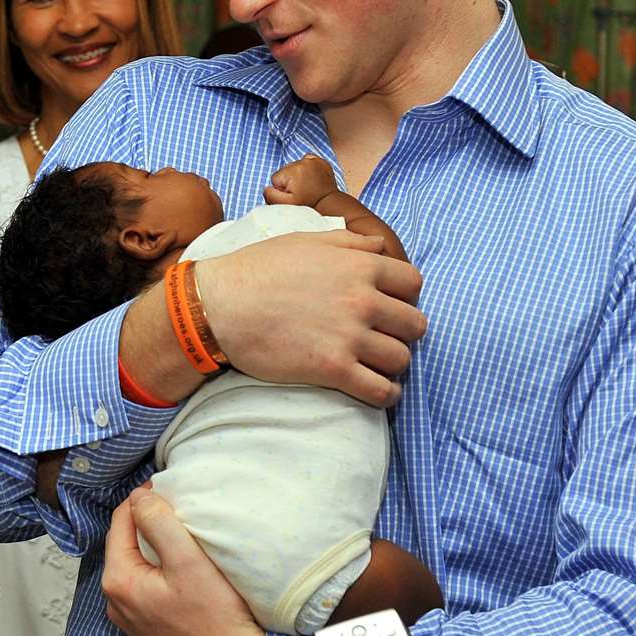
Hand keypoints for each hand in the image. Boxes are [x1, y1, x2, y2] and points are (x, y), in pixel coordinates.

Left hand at [102, 485, 264, 635]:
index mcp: (118, 580)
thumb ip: (160, 523)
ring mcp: (131, 616)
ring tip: (183, 534)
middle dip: (148, 521)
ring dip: (156, 544)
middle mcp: (116, 600)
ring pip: (137, 562)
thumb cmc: (215, 622)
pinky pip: (147, 583)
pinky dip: (161, 568)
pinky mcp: (148, 625)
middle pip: (126, 541)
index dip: (143, 498)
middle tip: (178, 508)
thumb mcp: (188, 561)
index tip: (167, 488)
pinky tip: (184, 565)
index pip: (121, 520)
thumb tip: (141, 497)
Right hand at [199, 230, 424, 406]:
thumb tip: (380, 246)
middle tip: (382, 335)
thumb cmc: (258, 269)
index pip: (413, 284)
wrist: (220, 305)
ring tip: (375, 362)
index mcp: (359, 266)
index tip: (390, 305)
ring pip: (402, 359)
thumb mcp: (304, 241)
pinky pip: (382, 391)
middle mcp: (362, 301)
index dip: (405, 295)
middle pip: (415, 325)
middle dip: (402, 331)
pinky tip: (376, 388)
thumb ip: (349, 242)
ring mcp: (350, 337)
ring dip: (392, 363)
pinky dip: (386, 393)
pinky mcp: (334, 370)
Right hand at [265, 153, 338, 208]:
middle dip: (290, 182)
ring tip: (307, 187)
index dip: (282, 189)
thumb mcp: (286, 205)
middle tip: (301, 192)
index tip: (293, 195)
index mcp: (291, 171)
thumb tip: (266, 188)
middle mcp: (302, 162)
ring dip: (298, 176)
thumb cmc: (308, 205)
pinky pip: (307, 161)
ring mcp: (312, 160)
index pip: (275, 179)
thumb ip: (271, 196)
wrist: (329, 204)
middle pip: (285, 172)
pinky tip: (311, 178)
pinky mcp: (320, 161)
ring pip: (295, 167)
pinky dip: (307, 168)